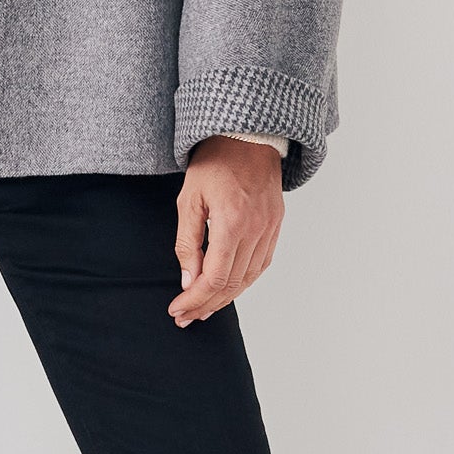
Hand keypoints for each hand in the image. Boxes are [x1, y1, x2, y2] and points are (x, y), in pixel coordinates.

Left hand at [169, 136, 283, 325]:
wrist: (247, 136)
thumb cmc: (214, 162)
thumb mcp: (188, 199)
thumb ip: (187, 243)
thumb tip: (188, 281)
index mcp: (232, 223)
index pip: (214, 278)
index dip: (194, 300)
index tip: (177, 309)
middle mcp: (256, 230)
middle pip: (232, 284)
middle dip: (206, 305)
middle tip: (185, 317)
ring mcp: (270, 228)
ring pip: (249, 278)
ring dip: (225, 298)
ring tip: (203, 309)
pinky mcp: (276, 225)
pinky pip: (262, 264)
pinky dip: (244, 281)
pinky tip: (227, 289)